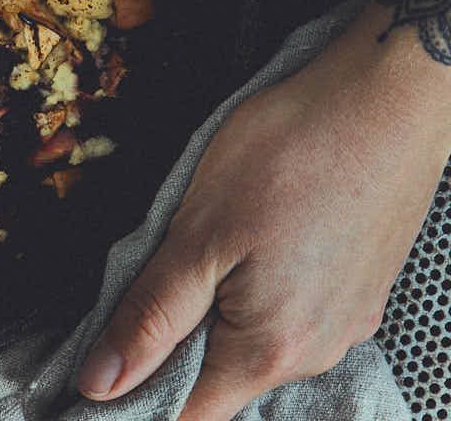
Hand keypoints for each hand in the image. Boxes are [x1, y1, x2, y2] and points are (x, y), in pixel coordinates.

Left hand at [76, 1, 450, 419]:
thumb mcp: (197, 235)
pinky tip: (242, 239)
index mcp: (271, 350)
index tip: (97, 372)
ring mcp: (344, 318)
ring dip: (213, 310)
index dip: (135, 400)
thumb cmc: (291, 154)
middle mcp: (317, 350)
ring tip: (198, 245)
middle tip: (142, 280)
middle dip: (172, 345)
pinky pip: (290, 311)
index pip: (188, 416)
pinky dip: (252, 289)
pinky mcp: (355, 284)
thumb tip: (100, 383)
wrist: (387, 97)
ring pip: (255, 341)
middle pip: (220, 379)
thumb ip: (151, 317)